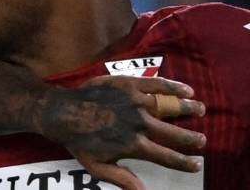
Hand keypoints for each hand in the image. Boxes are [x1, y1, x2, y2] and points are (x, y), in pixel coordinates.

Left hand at [47, 76, 205, 189]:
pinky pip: (156, 84)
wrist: (60, 111)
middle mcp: (138, 124)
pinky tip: (186, 90)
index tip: (196, 164)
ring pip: (169, 107)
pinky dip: (173, 87)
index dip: (184, 162)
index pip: (166, 157)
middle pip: (174, 133)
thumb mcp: (97, 166)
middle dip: (191, 138)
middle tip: (202, 140)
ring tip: (201, 110)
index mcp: (133, 145)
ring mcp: (134, 102)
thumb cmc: (78, 141)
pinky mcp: (128, 84)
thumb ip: (121, 179)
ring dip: (188, 109)